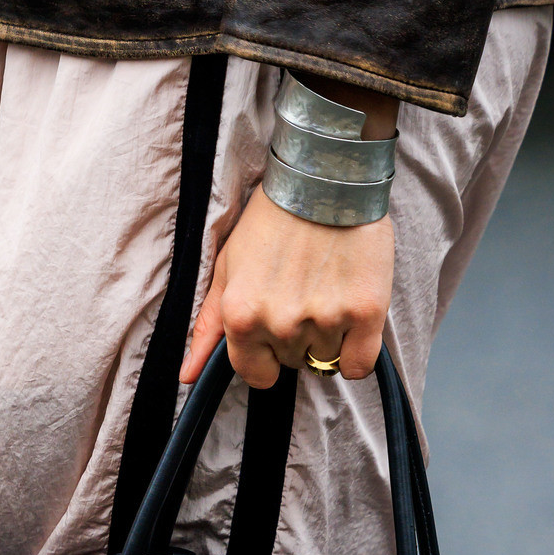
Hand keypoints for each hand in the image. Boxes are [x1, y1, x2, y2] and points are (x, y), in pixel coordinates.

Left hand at [180, 183, 394, 390]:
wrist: (325, 178)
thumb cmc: (273, 220)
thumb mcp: (228, 268)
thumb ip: (208, 326)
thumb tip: (188, 376)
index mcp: (243, 317)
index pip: (256, 374)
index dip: (266, 354)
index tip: (276, 324)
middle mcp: (281, 324)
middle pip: (293, 364)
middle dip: (298, 337)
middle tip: (304, 291)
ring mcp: (325, 319)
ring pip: (327, 361)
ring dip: (328, 336)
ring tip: (327, 289)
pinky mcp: (365, 312)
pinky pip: (359, 364)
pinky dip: (358, 349)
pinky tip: (353, 315)